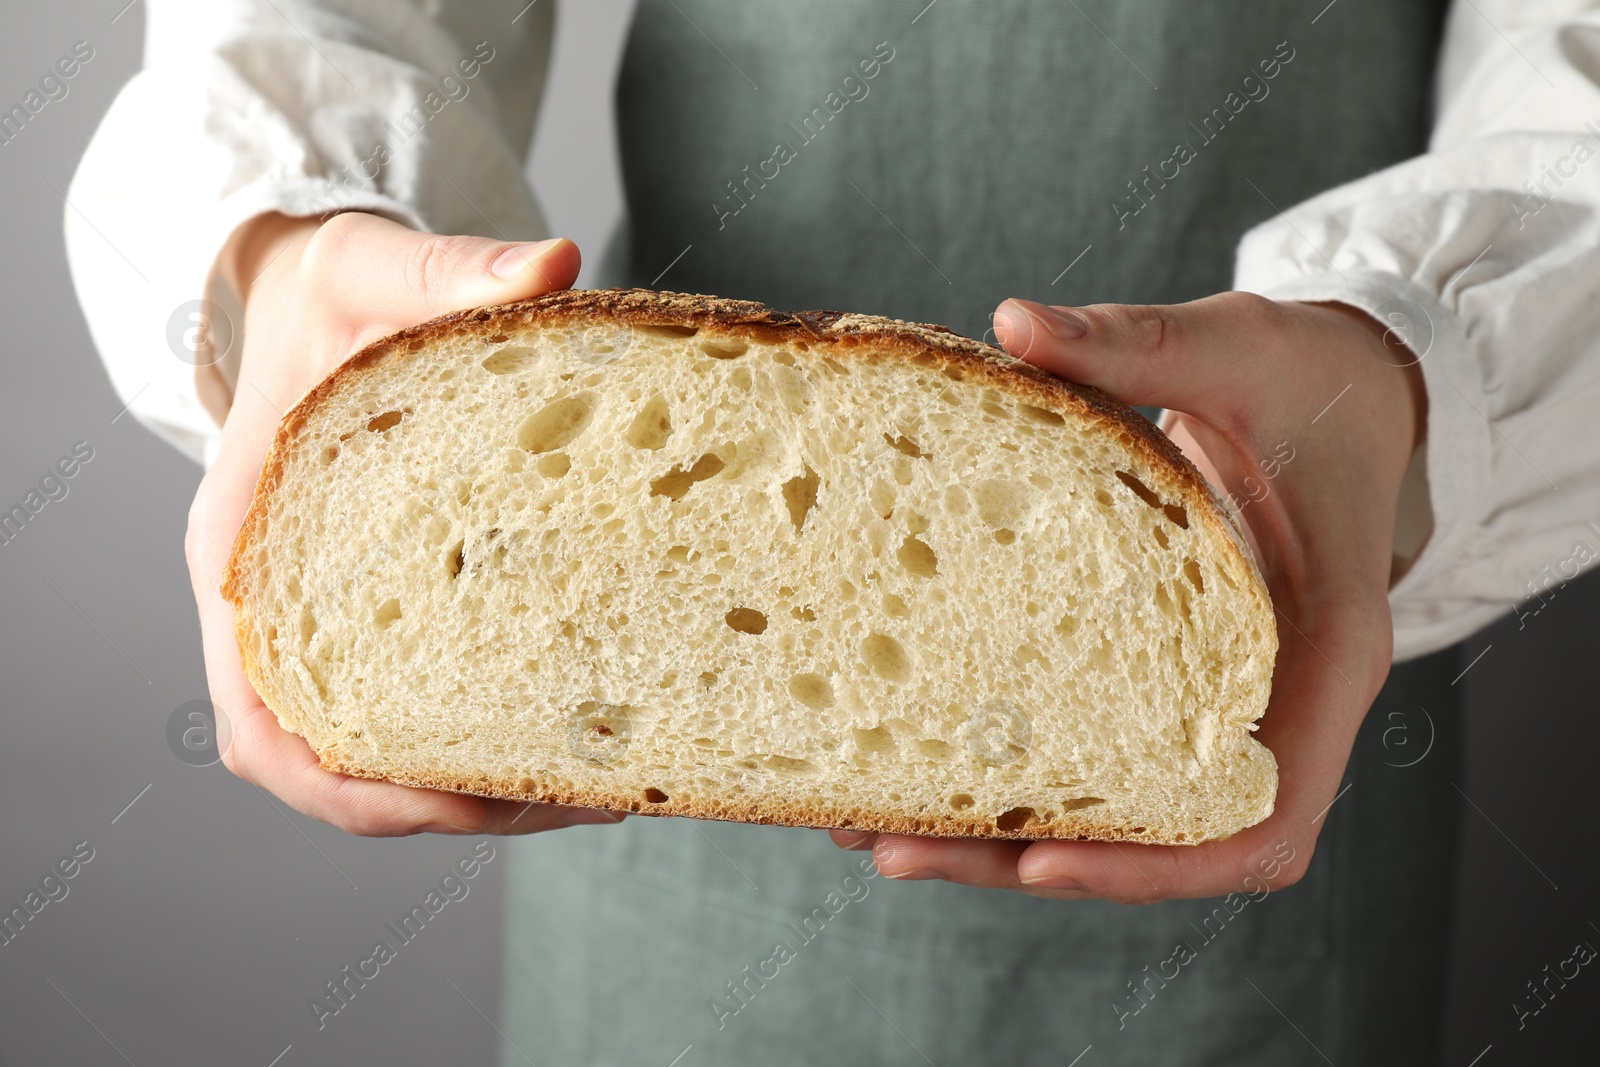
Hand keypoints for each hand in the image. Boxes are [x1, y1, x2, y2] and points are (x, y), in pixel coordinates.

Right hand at [185, 210, 620, 834]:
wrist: (309, 298)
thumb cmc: (330, 297)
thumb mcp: (375, 267)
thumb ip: (451, 270)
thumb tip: (555, 267)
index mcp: (247, 551)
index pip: (269, 724)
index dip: (359, 785)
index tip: (465, 802)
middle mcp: (280, 606)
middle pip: (338, 767)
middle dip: (452, 803)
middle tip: (587, 796)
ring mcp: (328, 618)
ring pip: (386, 751)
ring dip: (484, 782)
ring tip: (610, 777)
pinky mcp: (380, 608)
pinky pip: (422, 700)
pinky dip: (488, 733)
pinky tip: (582, 721)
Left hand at [830, 291, 1426, 901]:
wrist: (1339, 387)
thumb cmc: (1309, 377)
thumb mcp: (1236, 348)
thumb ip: (1136, 344)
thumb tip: (1014, 324)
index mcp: (1325, 653)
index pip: (1267, 816)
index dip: (1160, 860)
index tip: (1045, 864)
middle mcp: (1275, 702)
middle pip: (1168, 841)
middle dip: (1034, 861)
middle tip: (890, 847)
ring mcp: (1219, 699)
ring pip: (1123, 813)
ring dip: (1002, 835)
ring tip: (868, 824)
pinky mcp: (1169, 678)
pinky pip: (1098, 751)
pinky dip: (1016, 772)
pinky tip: (911, 756)